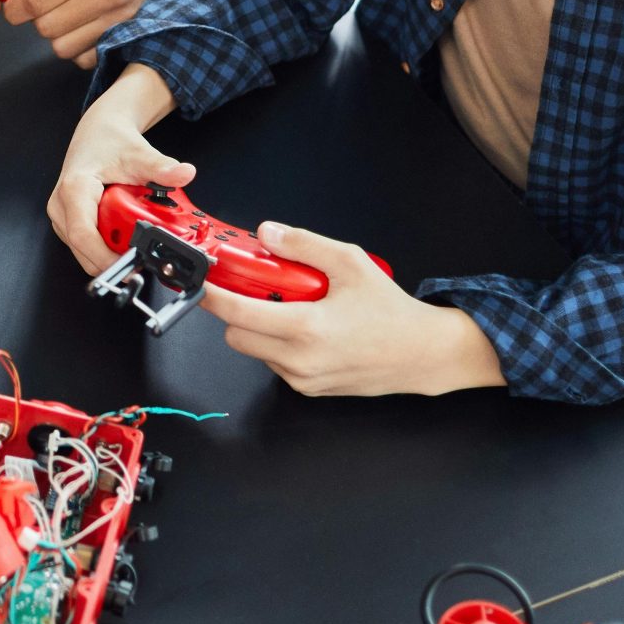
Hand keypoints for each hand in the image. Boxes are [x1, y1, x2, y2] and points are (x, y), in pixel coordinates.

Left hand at [1, 0, 189, 68]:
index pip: (34, 1)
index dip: (16, 8)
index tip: (17, 5)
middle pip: (46, 28)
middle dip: (38, 20)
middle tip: (48, 5)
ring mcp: (120, 20)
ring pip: (63, 48)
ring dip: (58, 35)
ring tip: (68, 15)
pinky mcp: (129, 37)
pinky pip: (85, 59)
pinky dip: (78, 48)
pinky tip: (85, 28)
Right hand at [46, 68, 192, 275]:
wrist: (98, 132)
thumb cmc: (109, 141)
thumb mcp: (139, 154)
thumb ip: (162, 167)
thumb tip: (184, 173)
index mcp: (74, 189)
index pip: (83, 235)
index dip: (106, 257)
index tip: (131, 263)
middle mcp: (61, 206)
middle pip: (84, 250)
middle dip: (114, 258)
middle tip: (143, 253)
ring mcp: (62, 217)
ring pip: (84, 253)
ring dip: (110, 252)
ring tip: (134, 239)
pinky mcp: (68, 223)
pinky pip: (86, 247)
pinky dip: (106, 247)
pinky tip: (123, 236)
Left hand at [197, 222, 504, 396]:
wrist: (423, 354)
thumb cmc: (391, 312)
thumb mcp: (350, 263)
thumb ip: (304, 245)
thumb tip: (267, 234)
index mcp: (305, 329)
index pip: (237, 314)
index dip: (211, 296)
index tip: (200, 282)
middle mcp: (299, 361)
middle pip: (236, 336)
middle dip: (238, 312)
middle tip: (257, 289)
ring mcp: (303, 380)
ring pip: (256, 351)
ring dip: (260, 328)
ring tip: (294, 307)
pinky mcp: (310, 390)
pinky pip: (276, 364)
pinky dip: (279, 344)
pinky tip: (307, 328)